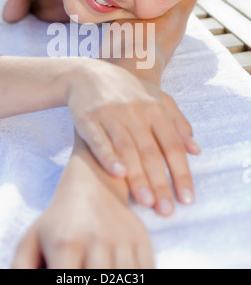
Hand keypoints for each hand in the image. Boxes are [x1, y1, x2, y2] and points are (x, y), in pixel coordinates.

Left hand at [11, 147, 153, 268]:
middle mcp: (97, 241)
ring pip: (126, 280)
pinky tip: (120, 280)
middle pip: (100, 282)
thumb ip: (21, 271)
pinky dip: (138, 282)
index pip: (67, 281)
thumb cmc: (58, 220)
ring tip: (100, 279)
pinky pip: (145, 273)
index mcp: (66, 242)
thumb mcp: (32, 240)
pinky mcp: (142, 241)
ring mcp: (122, 241)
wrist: (93, 183)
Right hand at [67, 58, 200, 215]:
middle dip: (160, 182)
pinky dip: (108, 156)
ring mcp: (111, 114)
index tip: (187, 198)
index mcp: (154, 108)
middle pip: (151, 151)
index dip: (181, 172)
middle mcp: (135, 111)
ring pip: (127, 148)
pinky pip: (99, 140)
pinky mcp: (88, 118)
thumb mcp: (156, 98)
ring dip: (137, 176)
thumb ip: (177, 122)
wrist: (88, 73)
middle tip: (166, 210)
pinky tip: (117, 173)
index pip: (172, 145)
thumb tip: (196, 150)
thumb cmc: (126, 90)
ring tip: (146, 201)